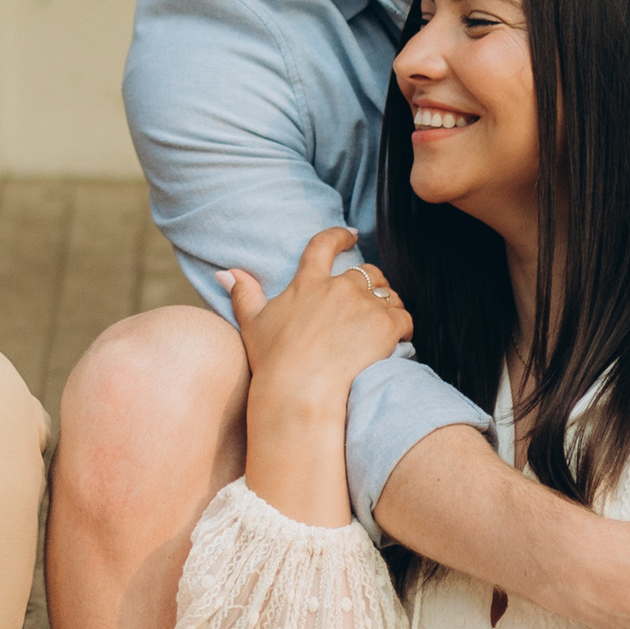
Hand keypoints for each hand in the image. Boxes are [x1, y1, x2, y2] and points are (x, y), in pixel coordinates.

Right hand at [220, 228, 412, 402]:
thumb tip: (226, 272)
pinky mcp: (386, 326)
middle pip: (366, 272)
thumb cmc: (273, 363)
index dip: (340, 236)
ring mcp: (364, 305)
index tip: (352, 234)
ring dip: (389, 306)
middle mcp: (339, 287)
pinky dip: (403, 329)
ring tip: (383, 327)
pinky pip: (404, 318)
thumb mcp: (252, 325)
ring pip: (389, 294)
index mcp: (308, 283)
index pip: (324, 246)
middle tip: (370, 304)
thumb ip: (243, 294)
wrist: (300, 394)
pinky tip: (398, 342)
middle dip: (372, 283)